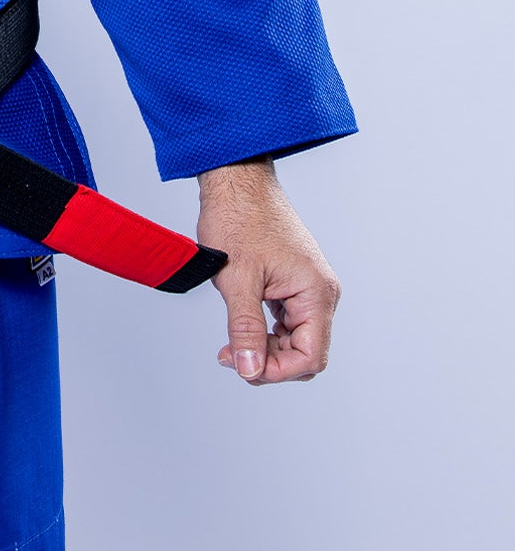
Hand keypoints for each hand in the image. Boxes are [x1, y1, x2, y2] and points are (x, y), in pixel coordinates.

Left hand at [197, 160, 340, 384]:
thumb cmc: (238, 218)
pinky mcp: (294, 281)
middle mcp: (320, 292)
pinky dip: (266, 329)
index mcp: (316, 292)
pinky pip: (288, 319)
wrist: (236, 180)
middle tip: (230, 355)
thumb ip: (245, 328)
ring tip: (230, 341)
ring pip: (295, 337)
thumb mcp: (237, 279)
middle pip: (305, 351)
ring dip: (265, 346)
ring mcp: (308, 286)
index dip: (277, 370)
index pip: (310, 357)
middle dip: (269, 360)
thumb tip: (250, 369)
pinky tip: (241, 323)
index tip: (243, 367)